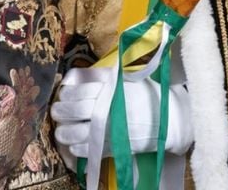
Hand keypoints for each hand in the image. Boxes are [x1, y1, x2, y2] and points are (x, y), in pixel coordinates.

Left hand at [51, 70, 192, 157]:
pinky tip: (75, 145)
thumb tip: (73, 77)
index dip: (64, 95)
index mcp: (110, 89)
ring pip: (77, 133)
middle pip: (73, 110)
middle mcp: (109, 109)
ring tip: (62, 132)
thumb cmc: (146, 95)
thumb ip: (98, 76)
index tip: (62, 96)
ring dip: (64, 133)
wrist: (171, 119)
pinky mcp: (117, 147)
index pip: (76, 91)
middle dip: (60, 112)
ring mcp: (112, 130)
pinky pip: (89, 150)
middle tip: (57, 113)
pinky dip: (78, 149)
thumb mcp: (124, 78)